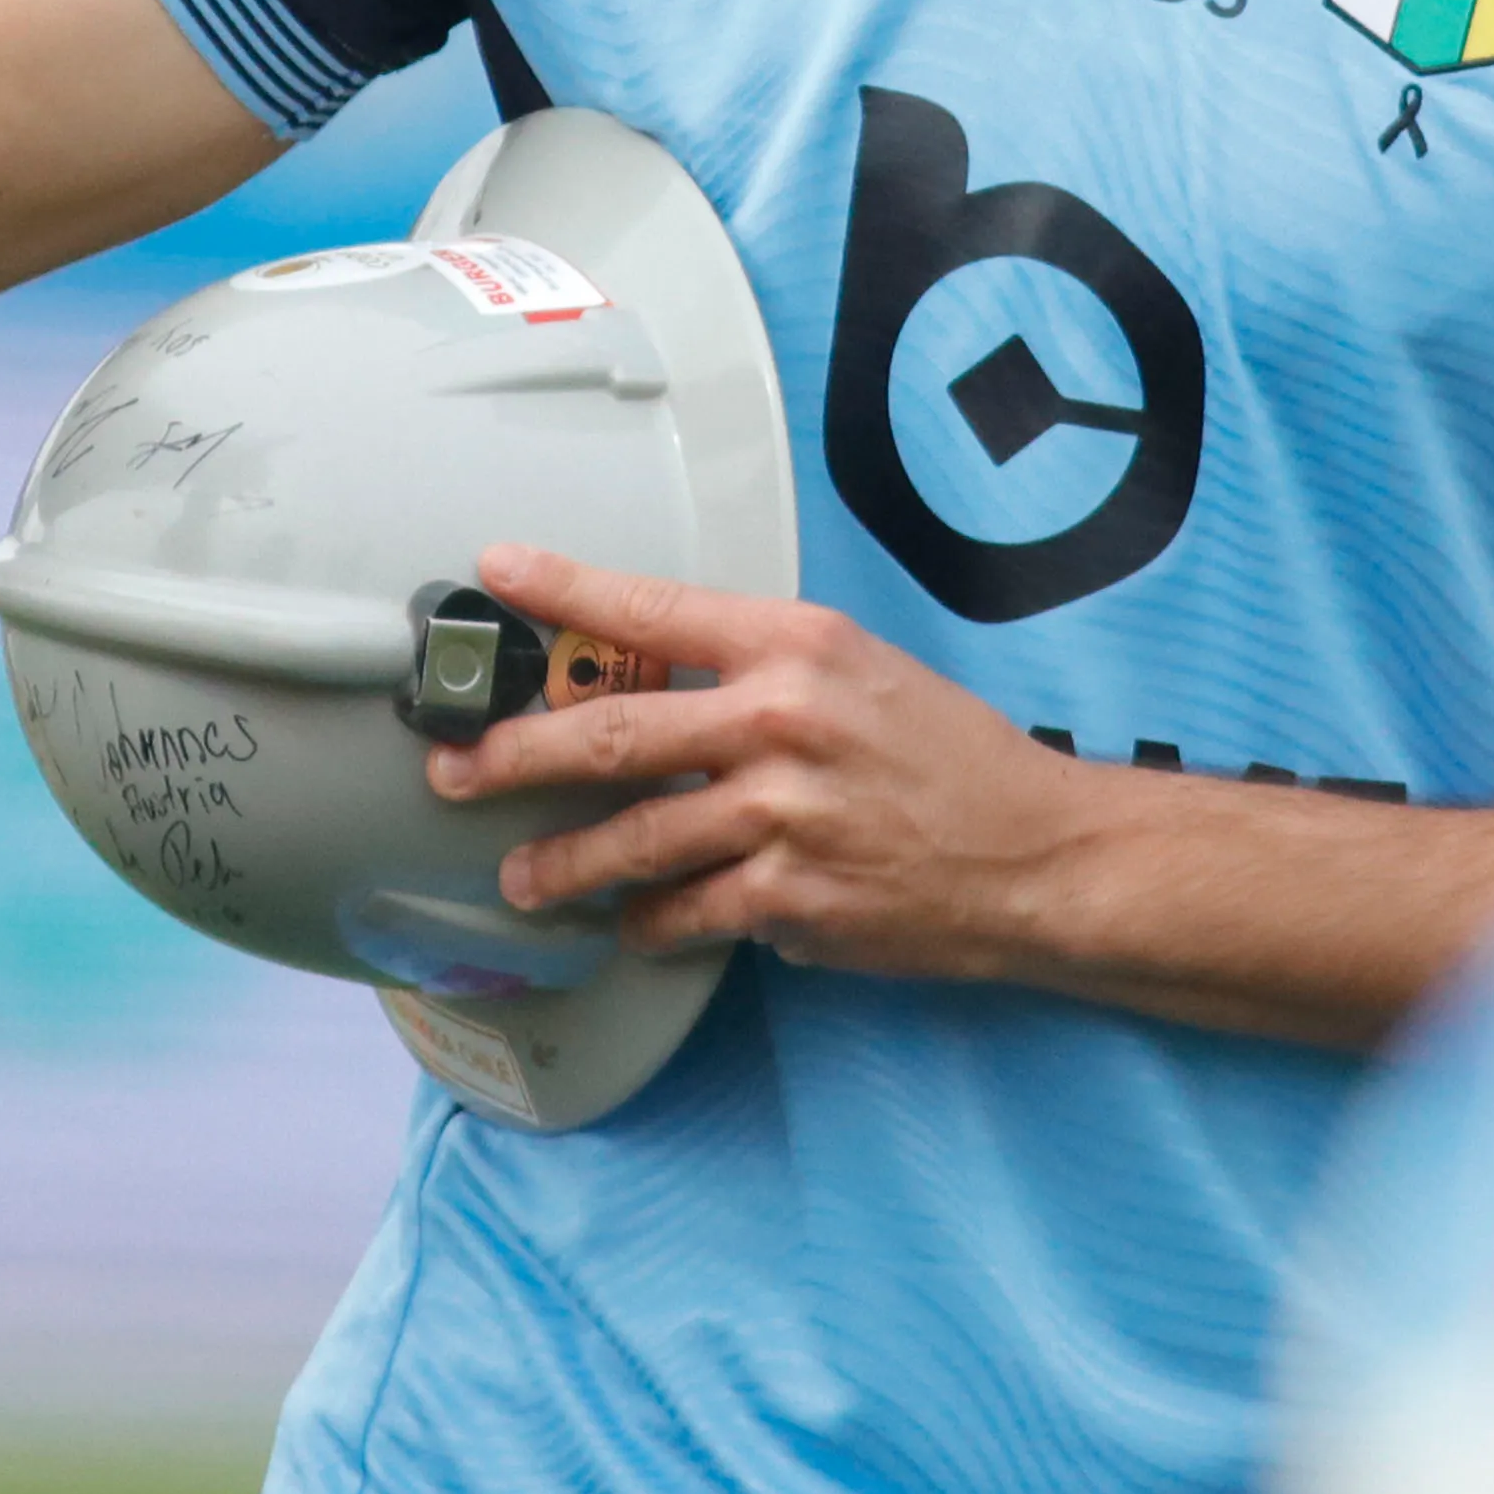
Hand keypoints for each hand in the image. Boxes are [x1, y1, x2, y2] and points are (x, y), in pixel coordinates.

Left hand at [431, 545, 1102, 979]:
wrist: (1039, 854)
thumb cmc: (952, 759)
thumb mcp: (862, 673)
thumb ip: (760, 670)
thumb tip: (650, 677)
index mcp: (799, 646)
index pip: (653, 608)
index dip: (563, 589)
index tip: (497, 570)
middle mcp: (782, 722)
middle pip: (610, 732)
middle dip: (513, 753)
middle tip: (455, 768)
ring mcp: (782, 815)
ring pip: (632, 838)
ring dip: (562, 863)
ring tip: (521, 877)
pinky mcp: (790, 899)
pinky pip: (684, 911)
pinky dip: (649, 921)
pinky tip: (631, 923)